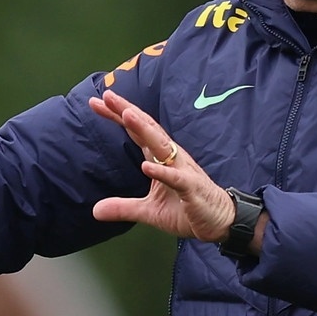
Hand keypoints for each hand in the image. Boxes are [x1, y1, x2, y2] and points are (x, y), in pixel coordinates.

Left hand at [89, 90, 241, 244]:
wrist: (221, 221)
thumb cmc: (186, 209)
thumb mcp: (149, 211)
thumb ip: (123, 207)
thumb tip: (95, 212)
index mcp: (161, 158)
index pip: (137, 132)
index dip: (118, 116)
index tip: (96, 102)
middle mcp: (172, 157)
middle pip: (147, 129)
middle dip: (127, 111)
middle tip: (106, 95)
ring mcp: (183, 171)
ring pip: (161, 146)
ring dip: (144, 129)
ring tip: (126, 114)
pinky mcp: (192, 189)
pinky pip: (176, 178)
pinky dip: (162, 172)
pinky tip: (146, 166)